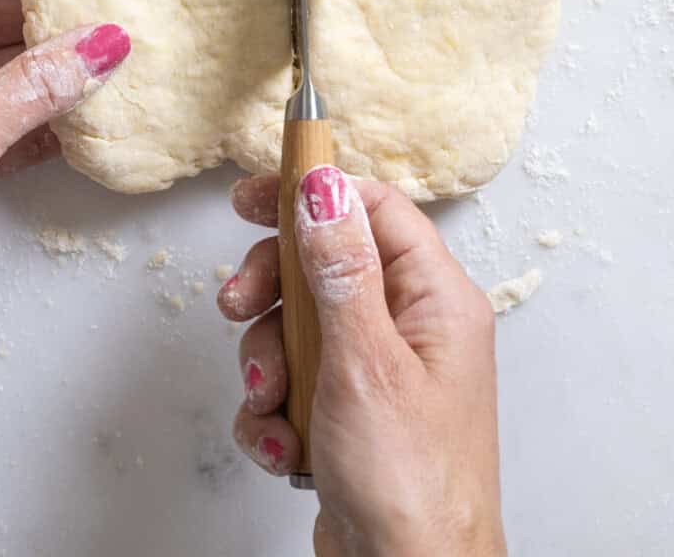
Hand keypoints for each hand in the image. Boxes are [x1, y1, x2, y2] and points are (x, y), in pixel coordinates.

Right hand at [218, 166, 505, 556]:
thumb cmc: (412, 486)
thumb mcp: (366, 362)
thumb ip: (341, 270)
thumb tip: (324, 188)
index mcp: (436, 301)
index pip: (373, 209)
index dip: (312, 194)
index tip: (252, 198)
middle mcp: (412, 330)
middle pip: (324, 266)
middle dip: (272, 290)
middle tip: (237, 304)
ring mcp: (379, 376)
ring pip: (299, 328)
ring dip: (267, 362)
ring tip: (269, 401)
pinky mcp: (349, 418)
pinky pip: (293, 385)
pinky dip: (274, 411)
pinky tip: (280, 444)